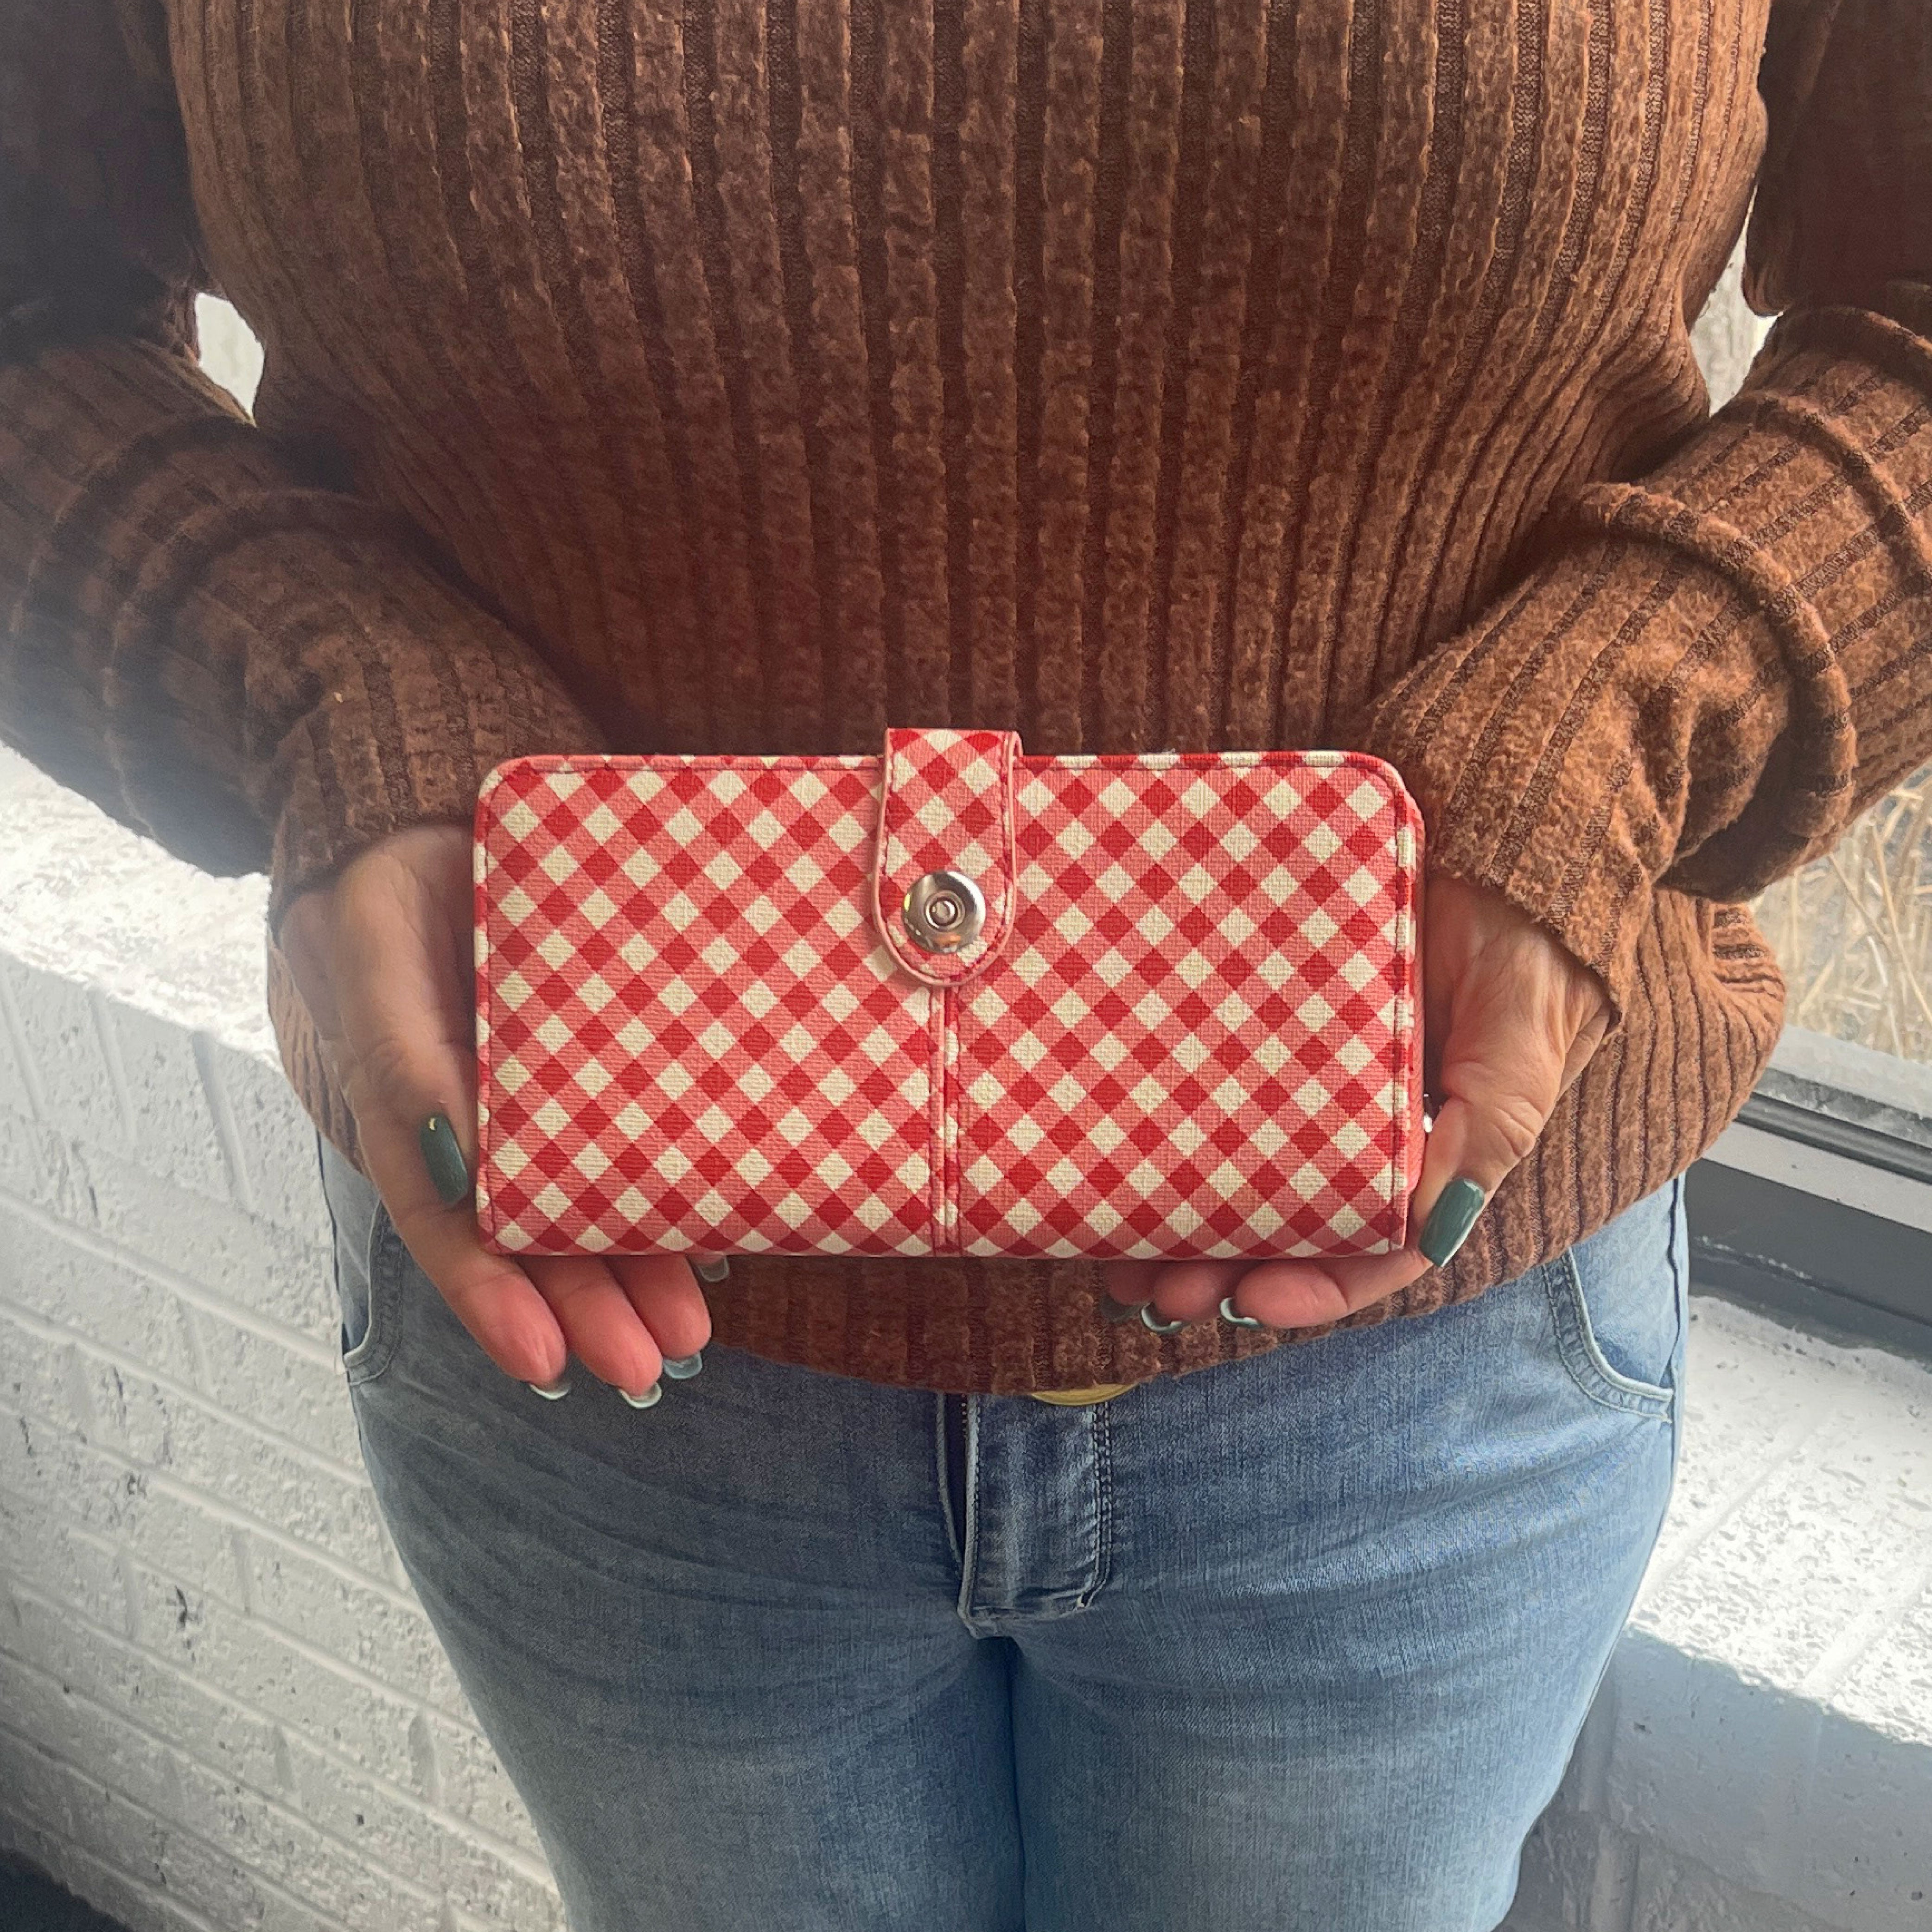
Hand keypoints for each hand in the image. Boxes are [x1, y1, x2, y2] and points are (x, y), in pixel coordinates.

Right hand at [279, 824, 712, 1398]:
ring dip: (630, 1271)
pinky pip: (620, 1136)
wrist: (420, 809)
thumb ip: (400, 1054)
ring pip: (577, 1199)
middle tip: (648, 1367)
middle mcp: (464, 1113)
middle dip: (584, 1305)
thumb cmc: (382, 876)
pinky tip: (715, 1237)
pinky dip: (659, 1189)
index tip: (546, 1358)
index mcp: (399, 1098)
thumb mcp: (367, 945)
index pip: (445, 1213)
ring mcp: (523, 1089)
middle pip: (523, 1230)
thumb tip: (462, 1162)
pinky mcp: (582, 1057)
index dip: (489, 1292)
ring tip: (685, 1333)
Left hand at [1104, 875, 1611, 1330]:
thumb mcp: (1524, 1034)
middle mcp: (1361, 1123)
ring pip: (1235, 1165)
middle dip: (1218, 1267)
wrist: (1499, 830)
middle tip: (1153, 1293)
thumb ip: (1493, 1123)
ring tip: (1115, 1253)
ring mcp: (1307, 1072)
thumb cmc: (1527, 941)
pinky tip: (1115, 1145)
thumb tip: (1433, 1222)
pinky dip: (1166, 1123)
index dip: (1311, 1287)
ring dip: (1177, 1216)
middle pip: (1283, 1222)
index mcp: (1430, 1148)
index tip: (1248, 1303)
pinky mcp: (1262, 1017)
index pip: (1370, 1247)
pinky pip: (1210, 1079)